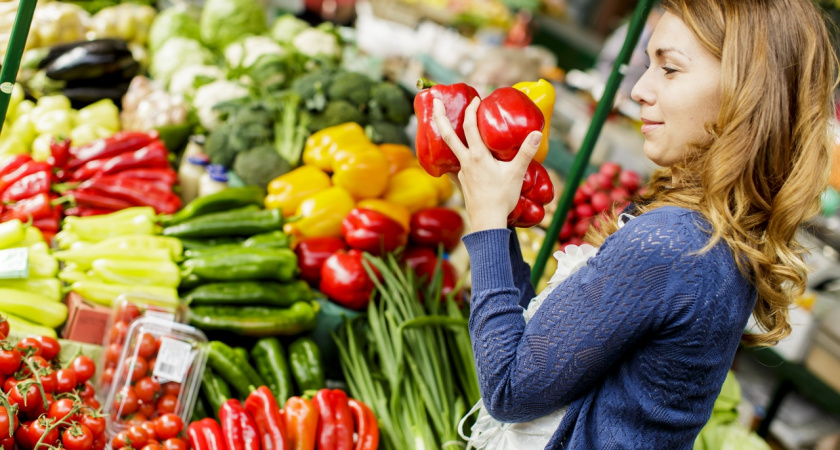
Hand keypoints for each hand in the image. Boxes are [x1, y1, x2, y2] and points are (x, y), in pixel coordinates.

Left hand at [432, 97, 541, 231]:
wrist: (487, 221)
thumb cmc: (501, 198)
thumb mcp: (516, 173)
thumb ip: (526, 152)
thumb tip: (536, 132)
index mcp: (477, 156)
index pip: (470, 126)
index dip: (471, 110)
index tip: (476, 99)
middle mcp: (465, 161)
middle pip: (447, 134)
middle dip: (439, 116)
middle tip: (435, 101)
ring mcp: (461, 172)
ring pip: (448, 148)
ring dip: (443, 133)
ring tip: (441, 122)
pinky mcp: (461, 182)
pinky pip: (453, 164)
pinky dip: (451, 154)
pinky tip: (455, 155)